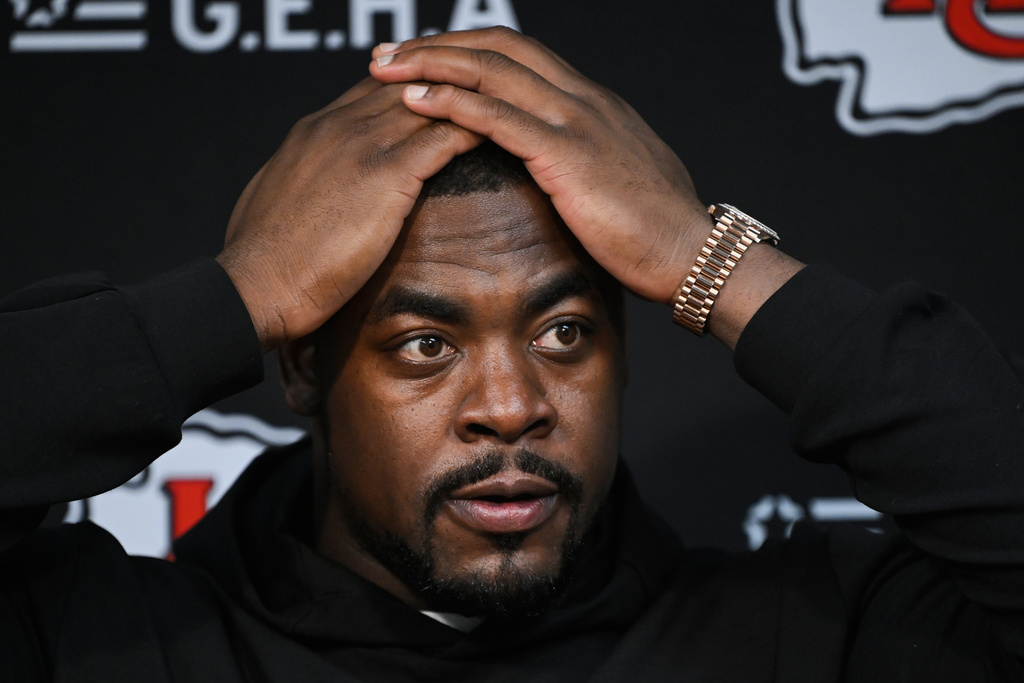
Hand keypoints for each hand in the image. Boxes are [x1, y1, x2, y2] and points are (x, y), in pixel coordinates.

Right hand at [217, 78, 480, 350]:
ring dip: (470, 100)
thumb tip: (315, 196)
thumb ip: (302, 185)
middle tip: (491, 87)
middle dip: (450, 82)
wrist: (253, 287)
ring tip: (509, 105)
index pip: (374, 90)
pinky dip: (475, 128)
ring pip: (431, 101)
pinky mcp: (384, 175)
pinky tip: (504, 134)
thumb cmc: (263, 262)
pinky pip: (443, 137)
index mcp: (312, 132)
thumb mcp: (278, 205)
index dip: (414, 87)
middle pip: (409, 84)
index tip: (444, 93)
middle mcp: (337, 126)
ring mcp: (360, 145)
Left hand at [368, 28, 710, 304]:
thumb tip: (557, 168)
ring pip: (492, 70)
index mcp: (591, 104)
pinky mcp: (567, 154)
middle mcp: (581, 99)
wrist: (691, 253)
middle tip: (387, 55)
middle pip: (499, 47)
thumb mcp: (615, 180)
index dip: (468, 50)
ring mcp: (575, 121)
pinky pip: (498, 116)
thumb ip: (584, 162)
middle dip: (439, 45)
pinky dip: (451, 102)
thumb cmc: (655, 230)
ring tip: (385, 68)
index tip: (425, 59)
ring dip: (432, 64)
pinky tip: (415, 102)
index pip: (520, 55)